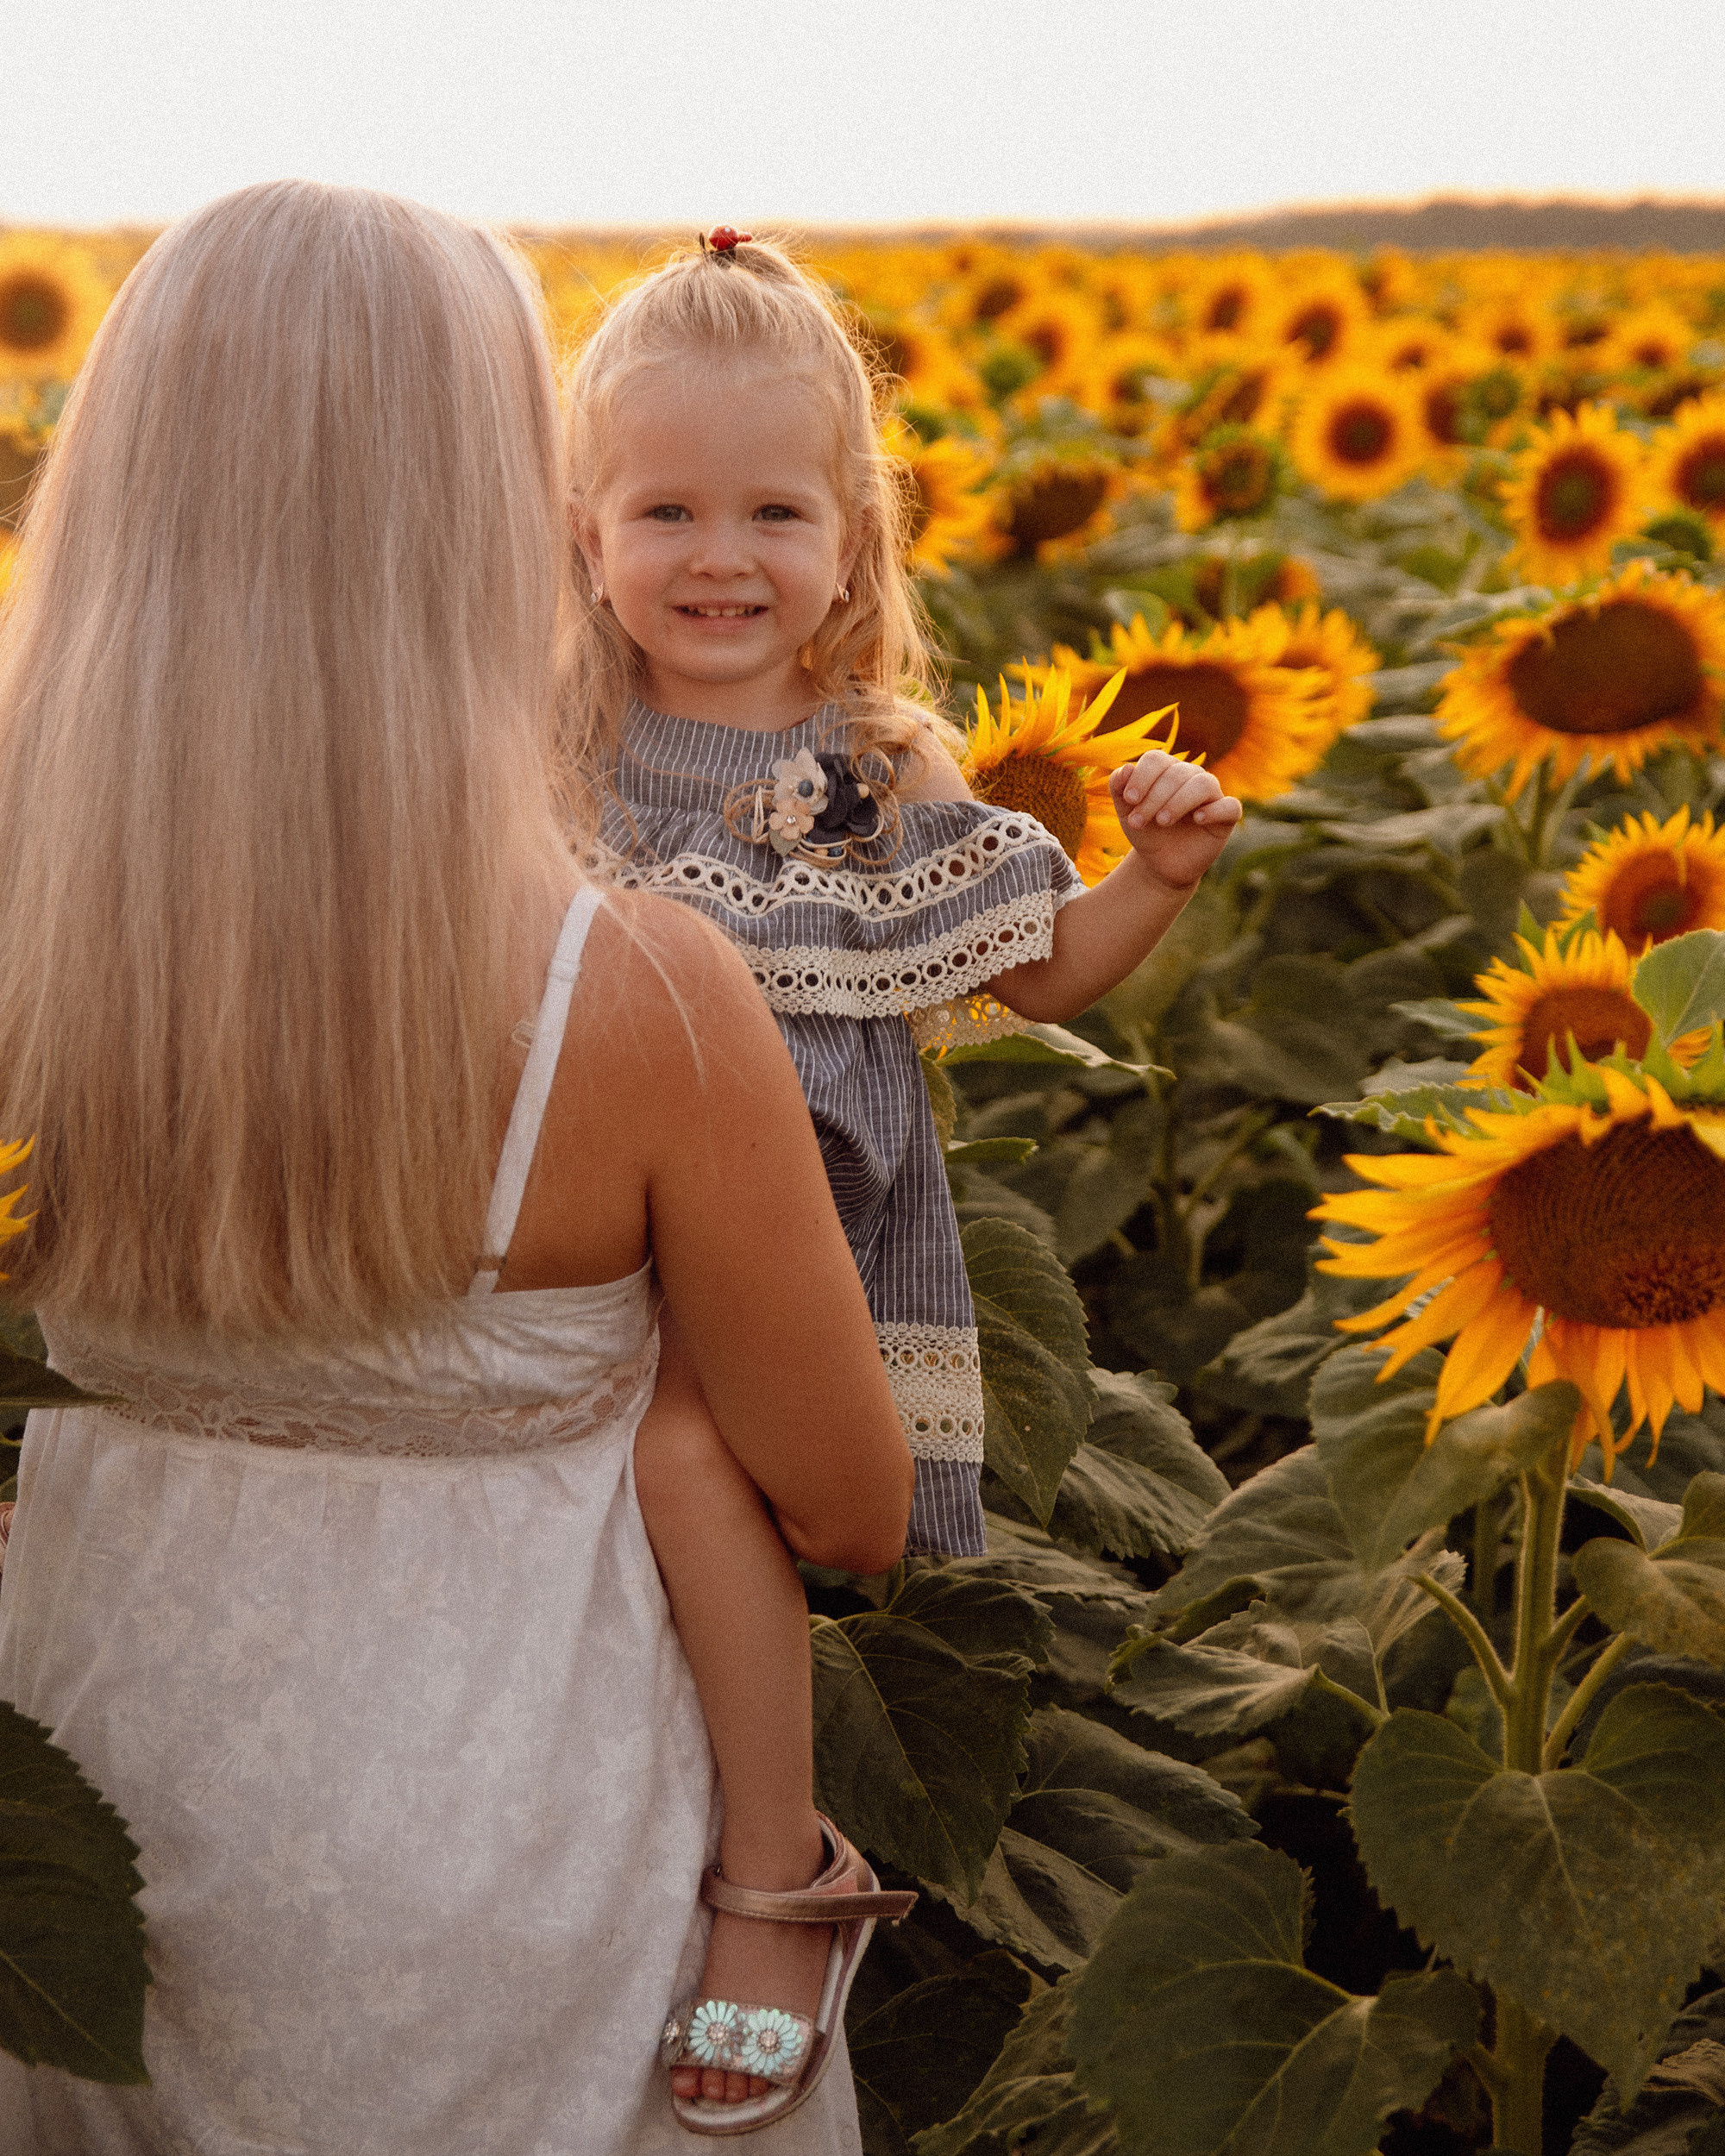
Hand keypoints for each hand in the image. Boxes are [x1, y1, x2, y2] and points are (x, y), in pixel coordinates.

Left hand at [1110, 751, 1242, 889]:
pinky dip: (1213, 810)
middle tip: (1138, 822)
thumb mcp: (1126, 812)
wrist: (1160, 863)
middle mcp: (1191, 776)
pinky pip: (1229, 806)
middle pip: (1176, 773)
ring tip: (1162, 821)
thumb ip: (1118, 788)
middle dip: (1153, 798)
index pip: (1156, 759)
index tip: (1129, 800)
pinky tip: (1197, 819)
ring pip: (1202, 784)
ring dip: (1179, 801)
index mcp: (1167, 770)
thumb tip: (1125, 768)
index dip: (1142, 776)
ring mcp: (1211, 795)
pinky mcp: (1226, 817)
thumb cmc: (1145, 831)